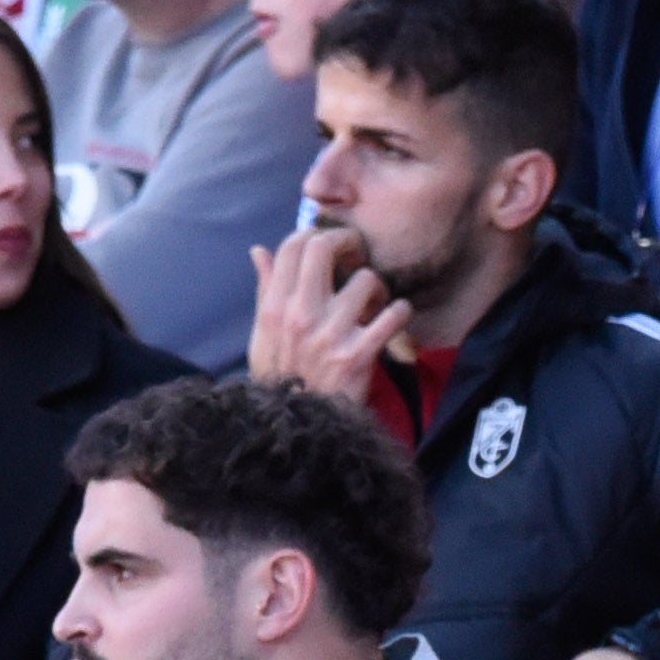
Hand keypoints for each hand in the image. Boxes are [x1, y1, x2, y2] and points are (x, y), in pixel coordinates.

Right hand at [250, 218, 407, 406]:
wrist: (301, 425)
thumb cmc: (283, 377)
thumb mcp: (263, 336)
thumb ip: (265, 291)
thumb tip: (258, 251)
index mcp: (274, 308)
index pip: (291, 246)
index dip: (314, 233)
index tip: (330, 243)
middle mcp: (300, 315)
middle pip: (323, 248)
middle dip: (348, 242)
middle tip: (358, 254)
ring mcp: (330, 334)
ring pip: (366, 279)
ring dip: (378, 287)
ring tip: (374, 303)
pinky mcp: (359, 355)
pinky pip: (393, 315)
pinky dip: (401, 312)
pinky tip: (395, 318)